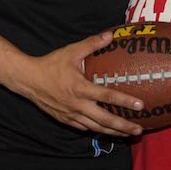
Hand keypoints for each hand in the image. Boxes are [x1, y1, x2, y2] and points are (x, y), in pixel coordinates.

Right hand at [8, 31, 144, 137]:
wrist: (29, 80)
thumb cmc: (51, 65)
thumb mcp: (71, 51)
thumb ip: (91, 44)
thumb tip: (110, 35)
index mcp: (80, 88)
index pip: (107, 96)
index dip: (125, 101)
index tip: (141, 105)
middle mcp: (78, 105)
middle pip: (105, 120)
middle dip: (123, 126)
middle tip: (139, 130)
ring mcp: (71, 115)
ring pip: (96, 128)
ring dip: (113, 132)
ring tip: (127, 134)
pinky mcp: (66, 120)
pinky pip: (85, 128)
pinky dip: (97, 130)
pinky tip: (105, 131)